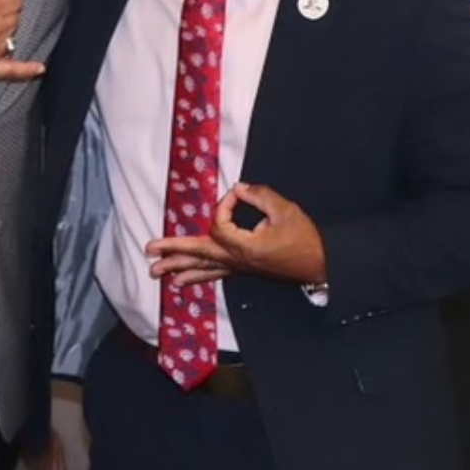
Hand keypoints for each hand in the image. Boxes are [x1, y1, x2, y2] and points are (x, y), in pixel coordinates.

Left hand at [148, 182, 325, 286]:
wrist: (320, 264)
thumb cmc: (304, 237)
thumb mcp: (284, 210)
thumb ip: (258, 195)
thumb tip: (237, 188)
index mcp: (244, 247)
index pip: (219, 225)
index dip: (225, 206)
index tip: (239, 195)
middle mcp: (237, 260)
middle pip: (199, 254)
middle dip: (173, 251)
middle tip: (149, 251)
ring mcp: (239, 267)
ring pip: (204, 268)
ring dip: (179, 268)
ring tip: (156, 273)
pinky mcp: (244, 269)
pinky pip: (215, 274)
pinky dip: (197, 276)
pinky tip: (183, 281)